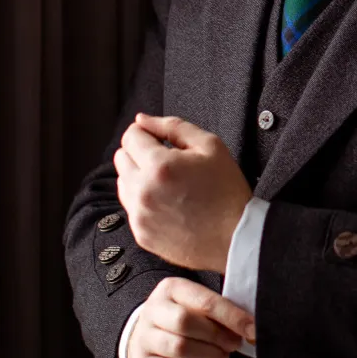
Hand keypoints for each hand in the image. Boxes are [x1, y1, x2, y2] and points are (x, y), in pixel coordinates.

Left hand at [114, 113, 252, 271]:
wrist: (235, 237)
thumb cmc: (227, 191)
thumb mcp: (210, 146)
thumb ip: (173, 126)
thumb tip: (143, 120)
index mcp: (159, 166)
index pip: (130, 137)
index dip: (145, 132)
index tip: (158, 138)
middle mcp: (143, 192)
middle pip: (121, 158)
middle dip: (140, 153)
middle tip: (167, 160)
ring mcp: (139, 215)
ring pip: (122, 182)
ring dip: (139, 176)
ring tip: (169, 182)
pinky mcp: (141, 233)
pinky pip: (130, 207)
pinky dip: (143, 200)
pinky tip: (168, 202)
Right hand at [127, 277, 254, 357]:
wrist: (145, 338)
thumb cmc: (180, 319)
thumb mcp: (195, 304)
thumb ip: (218, 310)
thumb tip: (249, 326)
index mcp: (171, 288)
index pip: (204, 301)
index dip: (231, 316)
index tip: (251, 329)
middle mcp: (153, 310)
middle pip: (186, 323)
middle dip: (217, 336)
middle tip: (234, 345)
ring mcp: (144, 338)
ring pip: (180, 348)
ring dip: (209, 356)